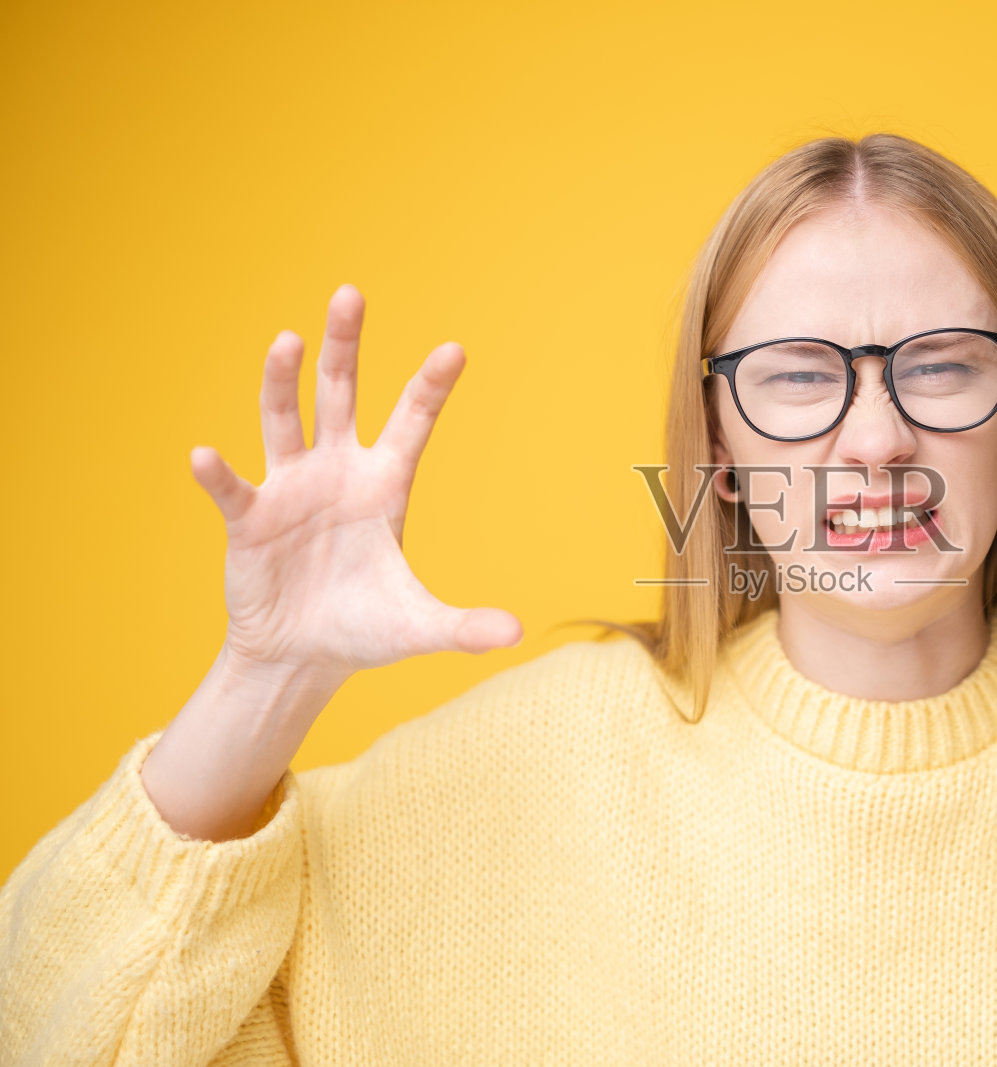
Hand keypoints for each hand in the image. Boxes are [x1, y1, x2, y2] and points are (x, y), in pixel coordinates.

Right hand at [189, 284, 522, 685]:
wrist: (302, 657)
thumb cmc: (365, 630)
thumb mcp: (419, 627)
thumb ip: (464, 627)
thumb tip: (517, 637)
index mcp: (385, 484)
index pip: (413, 421)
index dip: (431, 385)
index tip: (454, 349)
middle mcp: (338, 471)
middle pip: (340, 393)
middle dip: (345, 345)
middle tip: (350, 293)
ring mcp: (291, 488)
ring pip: (285, 418)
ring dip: (283, 381)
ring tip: (287, 340)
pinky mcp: (249, 518)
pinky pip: (233, 488)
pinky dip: (218, 473)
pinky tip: (206, 456)